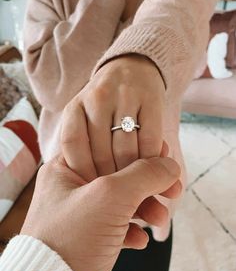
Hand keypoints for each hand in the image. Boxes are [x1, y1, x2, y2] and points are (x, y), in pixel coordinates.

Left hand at [21, 154, 180, 270]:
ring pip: (120, 200)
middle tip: (172, 190)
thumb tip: (170, 165)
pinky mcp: (86, 235)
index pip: (106, 144)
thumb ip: (143, 175)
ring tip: (159, 219)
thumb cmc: (71, 240)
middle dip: (148, 184)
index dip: (137, 147)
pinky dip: (131, 229)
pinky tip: (139, 239)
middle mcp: (70, 186)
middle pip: (118, 173)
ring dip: (144, 207)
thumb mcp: (110, 198)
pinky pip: (114, 224)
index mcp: (66, 166)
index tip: (163, 156)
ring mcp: (79, 211)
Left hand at [61, 55, 164, 182]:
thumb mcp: (84, 122)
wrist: (134, 68)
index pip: (72, 147)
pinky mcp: (151, 100)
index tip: (96, 192)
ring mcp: (125, 98)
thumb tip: (86, 191)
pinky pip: (150, 142)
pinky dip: (151, 163)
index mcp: (74, 109)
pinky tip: (154, 173)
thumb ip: (83, 151)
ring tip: (142, 194)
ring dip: (134, 179)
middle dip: (112, 184)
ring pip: (126, 151)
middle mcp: (96, 100)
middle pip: (100, 154)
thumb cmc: (106, 108)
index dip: (84, 172)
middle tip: (124, 202)